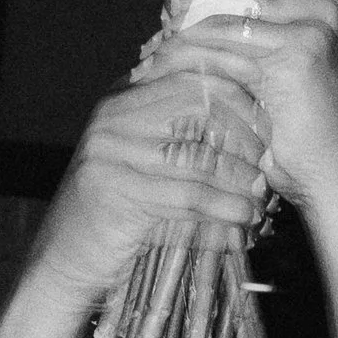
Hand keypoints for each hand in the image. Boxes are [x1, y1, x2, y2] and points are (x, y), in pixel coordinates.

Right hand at [23, 57, 270, 313]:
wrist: (67, 258)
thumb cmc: (120, 212)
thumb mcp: (145, 161)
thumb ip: (180, 134)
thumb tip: (254, 124)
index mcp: (122, 97)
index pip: (193, 78)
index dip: (238, 100)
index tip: (269, 129)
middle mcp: (113, 116)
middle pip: (199, 109)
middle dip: (244, 137)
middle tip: (270, 166)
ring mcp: (109, 151)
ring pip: (198, 157)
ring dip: (240, 182)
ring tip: (264, 201)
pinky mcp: (114, 191)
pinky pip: (187, 197)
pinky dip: (223, 210)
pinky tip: (244, 221)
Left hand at [156, 0, 337, 226]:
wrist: (335, 174)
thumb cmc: (303, 118)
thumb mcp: (288, 49)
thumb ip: (261, 7)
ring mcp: (318, 21)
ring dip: (183, 12)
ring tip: (162, 34)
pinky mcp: (298, 54)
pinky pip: (222, 36)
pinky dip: (187, 48)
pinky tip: (167, 61)